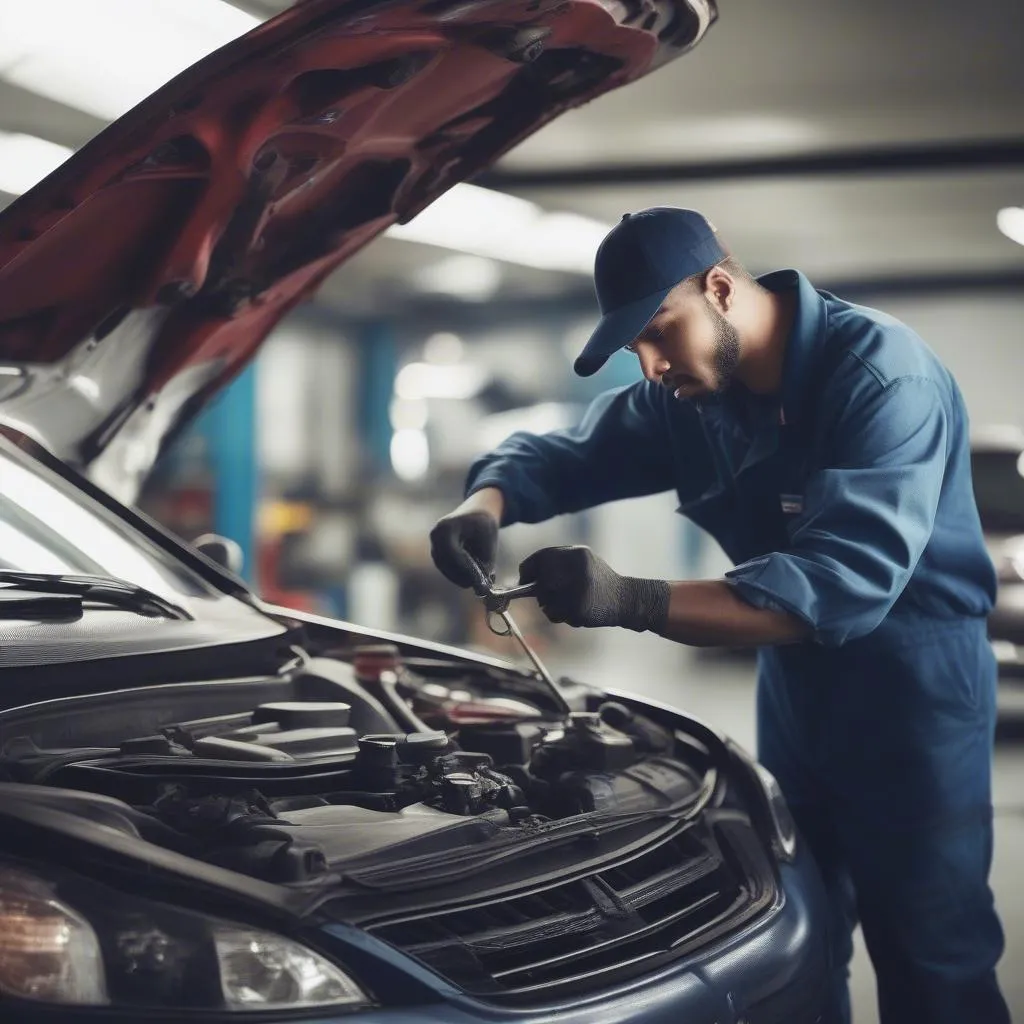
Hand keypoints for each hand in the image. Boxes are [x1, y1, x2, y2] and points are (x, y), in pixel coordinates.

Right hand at [430, 510, 498, 590]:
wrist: (476, 512)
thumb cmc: (484, 526)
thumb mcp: (490, 541)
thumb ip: (487, 562)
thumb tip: (484, 585)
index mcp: (447, 527)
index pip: (452, 553)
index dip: (464, 568)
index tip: (477, 580)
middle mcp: (436, 534)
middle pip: (445, 562)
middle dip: (461, 576)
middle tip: (476, 585)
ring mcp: (433, 543)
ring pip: (443, 567)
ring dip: (458, 576)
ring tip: (474, 581)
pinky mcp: (436, 550)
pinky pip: (444, 566)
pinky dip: (455, 573)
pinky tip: (468, 576)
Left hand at [518, 545, 669, 631]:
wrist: (626, 599)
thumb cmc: (599, 580)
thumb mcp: (583, 563)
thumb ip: (558, 564)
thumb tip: (527, 576)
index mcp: (577, 554)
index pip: (542, 557)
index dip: (529, 568)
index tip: (524, 577)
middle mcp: (578, 569)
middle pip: (541, 580)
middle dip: (539, 590)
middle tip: (544, 596)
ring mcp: (578, 589)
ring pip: (545, 600)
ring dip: (548, 605)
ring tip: (566, 604)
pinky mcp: (579, 608)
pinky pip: (555, 614)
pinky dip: (559, 616)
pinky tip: (573, 612)